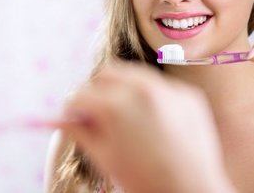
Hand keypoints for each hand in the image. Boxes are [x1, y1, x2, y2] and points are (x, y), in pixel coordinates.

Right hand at [59, 61, 234, 192]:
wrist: (193, 192)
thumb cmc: (144, 181)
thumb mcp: (104, 157)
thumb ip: (80, 132)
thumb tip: (60, 118)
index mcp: (115, 106)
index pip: (80, 94)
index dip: (73, 108)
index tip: (75, 117)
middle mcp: (142, 89)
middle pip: (106, 73)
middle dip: (97, 89)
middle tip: (98, 111)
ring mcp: (168, 89)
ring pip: (134, 73)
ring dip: (123, 87)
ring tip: (127, 114)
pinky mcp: (187, 93)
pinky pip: (161, 84)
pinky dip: (151, 96)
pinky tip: (153, 119)